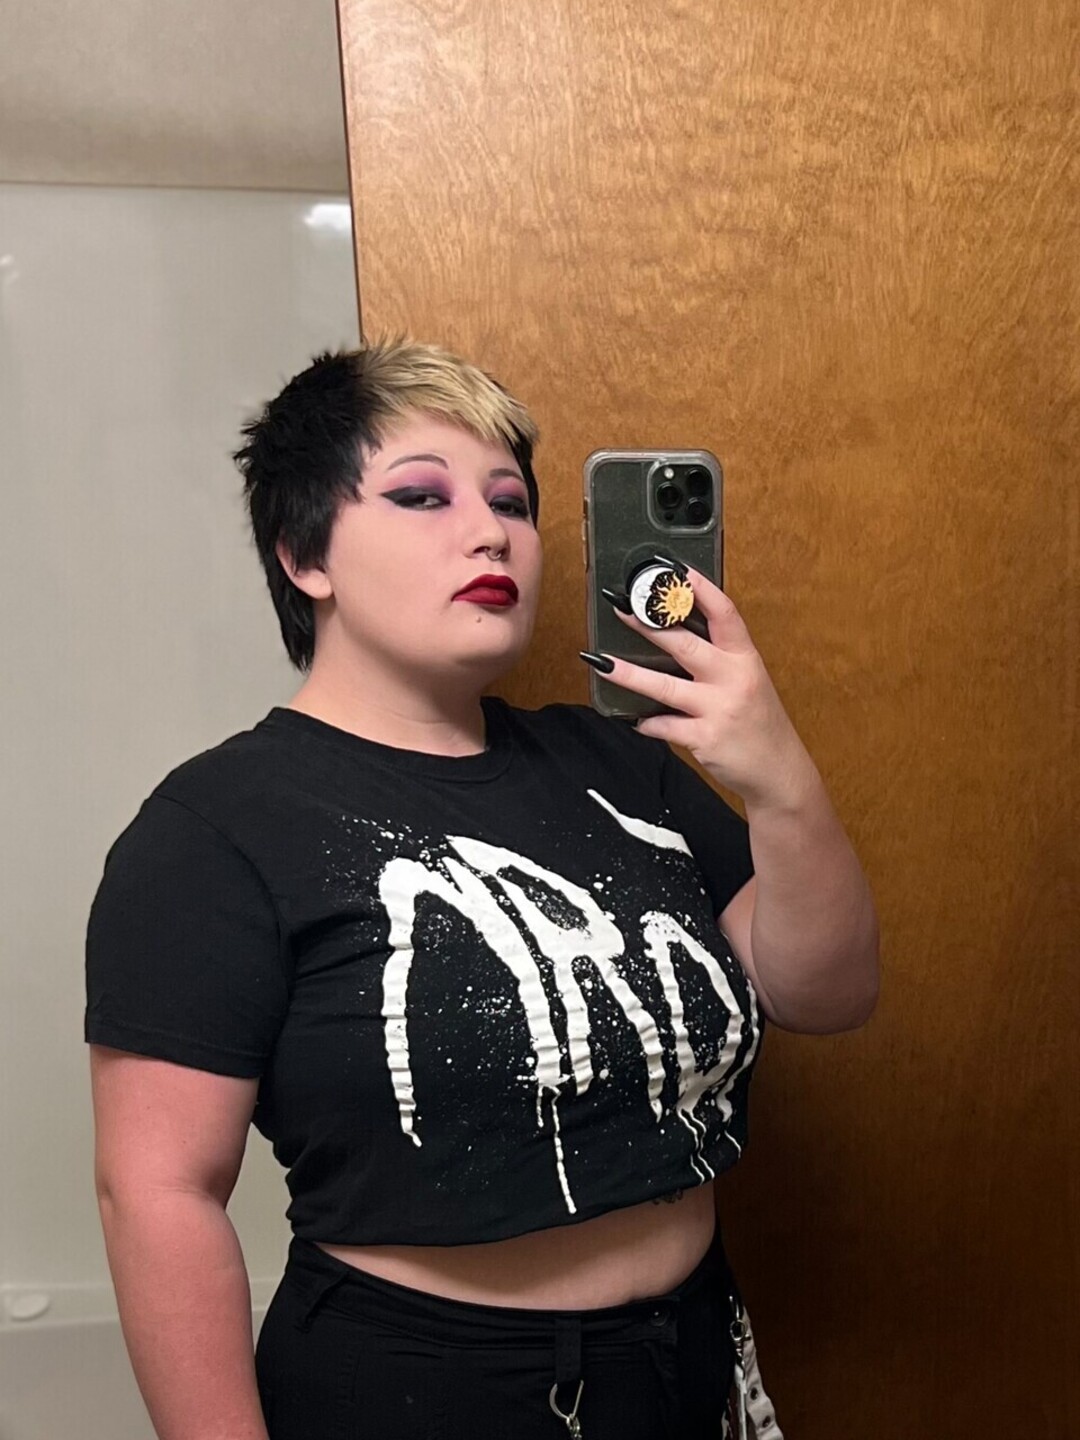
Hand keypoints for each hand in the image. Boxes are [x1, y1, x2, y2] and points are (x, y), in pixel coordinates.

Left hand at [595, 568, 818, 809]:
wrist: (778, 770)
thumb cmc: (759, 723)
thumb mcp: (749, 681)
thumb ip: (719, 659)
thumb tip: (674, 634)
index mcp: (745, 658)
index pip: (724, 613)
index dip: (700, 589)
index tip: (676, 570)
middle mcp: (734, 679)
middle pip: (686, 644)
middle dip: (648, 625)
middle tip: (620, 608)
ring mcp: (719, 709)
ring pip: (665, 686)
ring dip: (629, 674)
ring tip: (601, 662)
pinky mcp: (705, 738)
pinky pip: (664, 726)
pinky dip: (646, 723)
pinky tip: (635, 720)